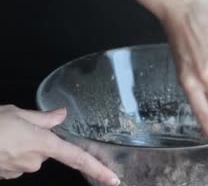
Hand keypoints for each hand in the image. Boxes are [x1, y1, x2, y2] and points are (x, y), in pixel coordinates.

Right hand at [0, 105, 119, 184]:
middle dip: (39, 140)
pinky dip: (11, 152)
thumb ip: (44, 117)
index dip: (97, 168)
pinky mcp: (7, 175)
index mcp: (43, 143)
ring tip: (5, 133)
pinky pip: (17, 162)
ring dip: (22, 146)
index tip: (113, 179)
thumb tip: (62, 114)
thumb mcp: (18, 113)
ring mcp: (20, 170)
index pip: (77, 158)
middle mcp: (35, 160)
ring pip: (31, 157)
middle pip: (48, 151)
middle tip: (20, 126)